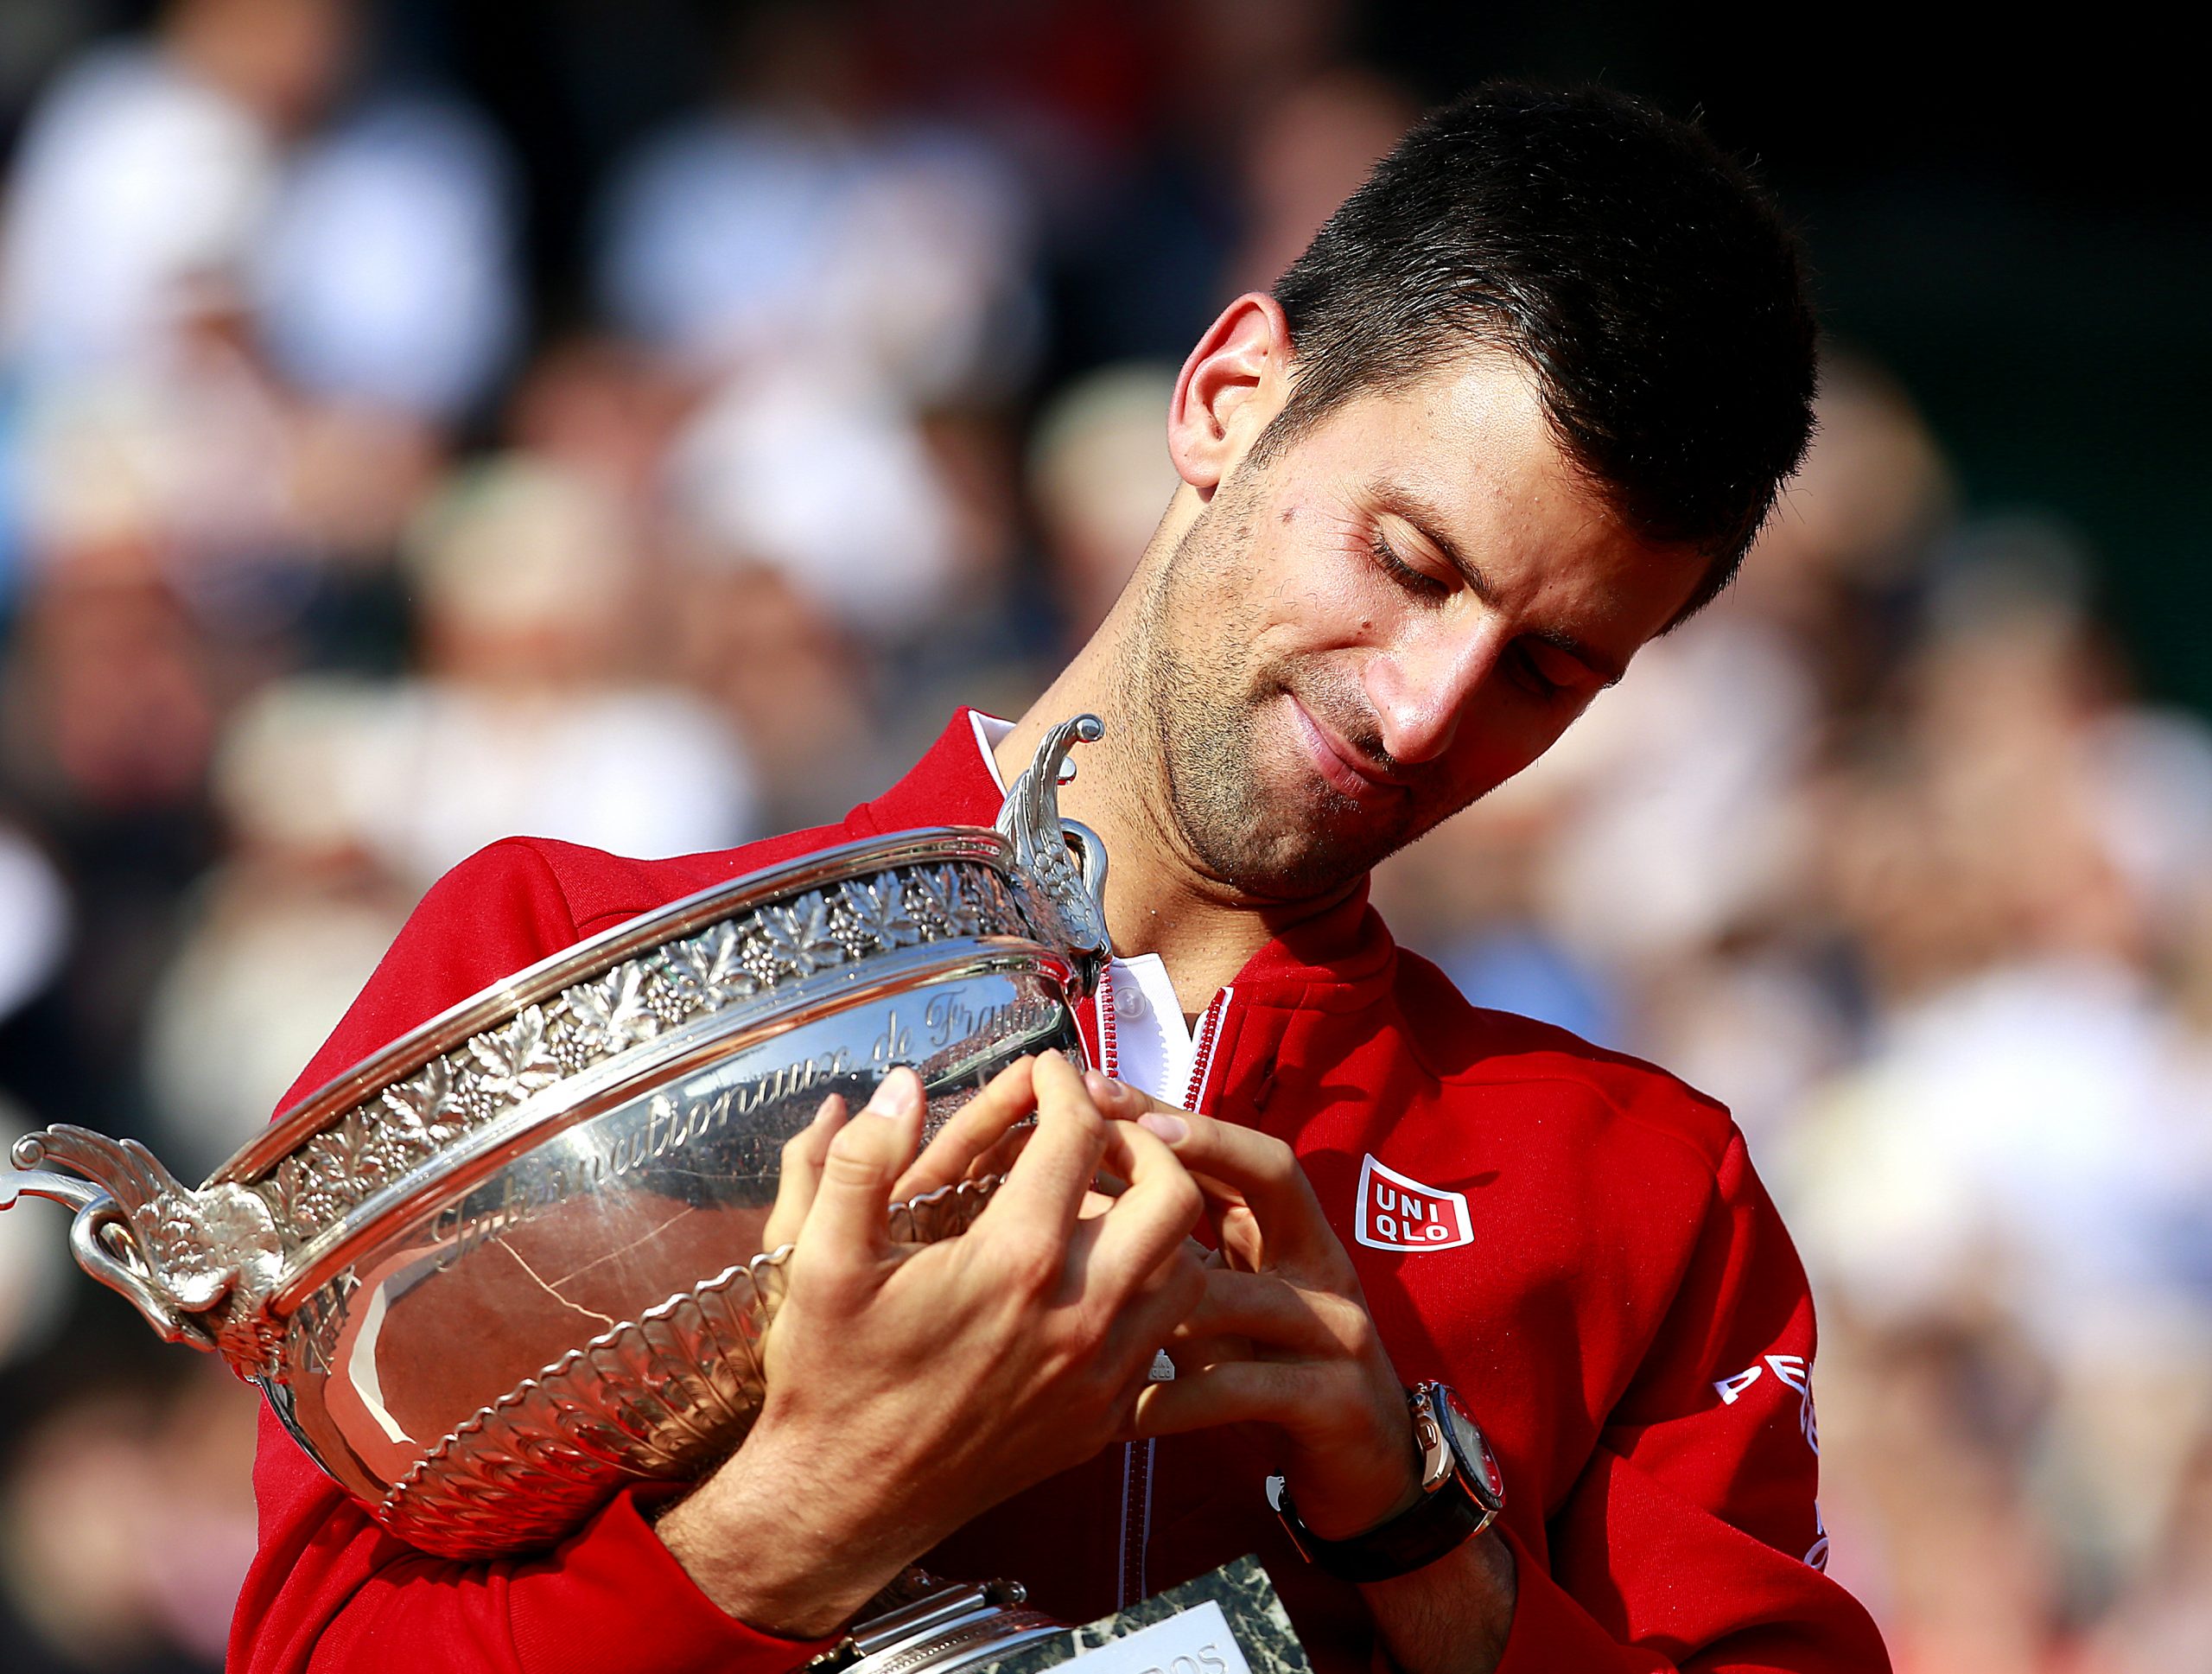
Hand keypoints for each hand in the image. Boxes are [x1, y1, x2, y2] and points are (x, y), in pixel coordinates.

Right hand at [658, 1056, 1204, 1637]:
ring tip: (1105, 1199)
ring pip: (1186, 1268)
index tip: (1045, 1070)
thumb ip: (861, 1161)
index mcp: (1012, 1261)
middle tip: (1096, 1129)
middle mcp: (1076, 1316)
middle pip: (1171, 1195)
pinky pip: (1164, 1337)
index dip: (1063, 1084)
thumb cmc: (833, 1376)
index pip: (1077, 1136)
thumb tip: (901, 1086)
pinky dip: (1149, 1292)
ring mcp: (1100, 1375)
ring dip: (1159, 1220)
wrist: (847, 1502)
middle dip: (1142, 1142)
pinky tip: (1098, 1276)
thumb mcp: (820, 1259)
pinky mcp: (1103, 1420)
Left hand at [1082, 1075, 1421, 1540]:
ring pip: (1247, 1288)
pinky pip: (1248, 1389)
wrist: (1360, 1470)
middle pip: (1271, 1173)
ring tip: (1089, 1291)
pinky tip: (1129, 1412)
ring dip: (1165, 1295)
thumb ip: (1171, 1254)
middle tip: (1113, 1133)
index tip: (1102, 1090)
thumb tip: (1074, 1200)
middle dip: (1193, 1144)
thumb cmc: (1267, 1372)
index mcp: (1290, 1231)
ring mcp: (1338, 1328)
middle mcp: (1321, 1260)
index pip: (1239, 1149)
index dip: (1176, 1115)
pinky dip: (1181, 1400)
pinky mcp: (1335, 1400)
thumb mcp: (1222, 1302)